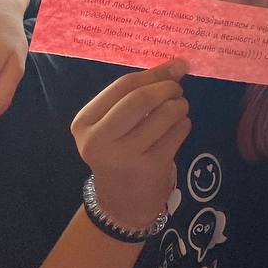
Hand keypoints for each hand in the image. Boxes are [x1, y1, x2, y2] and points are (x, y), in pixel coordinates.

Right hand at [72, 59, 190, 231]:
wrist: (122, 202)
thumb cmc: (119, 151)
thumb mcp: (114, 123)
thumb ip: (138, 92)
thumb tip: (178, 65)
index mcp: (84, 123)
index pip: (122, 86)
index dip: (153, 73)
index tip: (176, 66)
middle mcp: (99, 140)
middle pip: (141, 99)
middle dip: (167, 87)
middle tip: (177, 89)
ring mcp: (125, 156)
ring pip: (164, 114)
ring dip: (179, 105)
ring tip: (178, 109)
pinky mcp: (151, 168)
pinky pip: (177, 132)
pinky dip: (184, 124)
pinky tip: (177, 128)